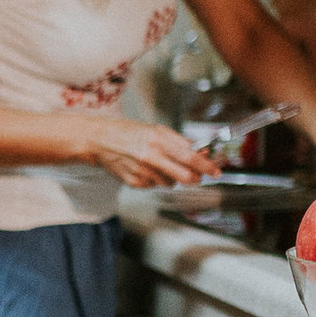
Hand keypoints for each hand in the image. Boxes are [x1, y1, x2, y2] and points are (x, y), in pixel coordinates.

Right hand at [71, 114, 220, 190]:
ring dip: (171, 177)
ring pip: (169, 183)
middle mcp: (151, 157)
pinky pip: (153, 186)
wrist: (99, 141)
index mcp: (159, 141)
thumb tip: (200, 152)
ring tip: (158, 164)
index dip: (206, 167)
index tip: (216, 172)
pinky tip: (145, 169)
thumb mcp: (156, 130)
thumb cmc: (128, 132)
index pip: (190, 157)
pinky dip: (154, 179)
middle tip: (195, 175)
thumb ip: (179, 142)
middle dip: (193, 178)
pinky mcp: (134, 182)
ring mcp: (142, 172)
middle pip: (184, 177)